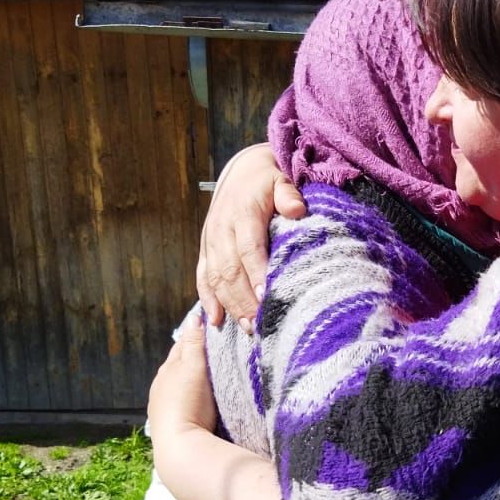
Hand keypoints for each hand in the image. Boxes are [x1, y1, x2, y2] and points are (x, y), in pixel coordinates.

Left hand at [147, 318, 216, 448]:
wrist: (181, 447)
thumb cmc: (189, 404)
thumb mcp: (193, 368)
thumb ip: (194, 344)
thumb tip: (194, 317)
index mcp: (166, 370)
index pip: (181, 345)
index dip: (195, 336)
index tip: (209, 329)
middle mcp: (160, 387)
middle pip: (178, 366)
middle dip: (192, 358)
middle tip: (212, 352)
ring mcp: (162, 407)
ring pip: (178, 385)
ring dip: (190, 380)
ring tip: (207, 378)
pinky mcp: (169, 425)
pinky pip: (180, 403)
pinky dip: (189, 398)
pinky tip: (198, 402)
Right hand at [197, 144, 307, 330]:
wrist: (241, 172)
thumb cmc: (267, 181)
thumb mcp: (280, 179)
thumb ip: (288, 194)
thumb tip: (297, 210)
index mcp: (242, 213)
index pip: (249, 248)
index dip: (256, 273)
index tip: (266, 296)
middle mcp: (221, 230)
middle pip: (230, 270)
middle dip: (244, 299)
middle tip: (260, 324)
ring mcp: (210, 241)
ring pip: (215, 277)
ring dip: (229, 304)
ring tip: (247, 327)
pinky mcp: (205, 250)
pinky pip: (202, 277)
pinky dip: (207, 299)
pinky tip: (216, 320)